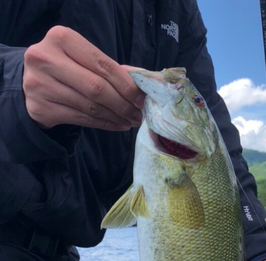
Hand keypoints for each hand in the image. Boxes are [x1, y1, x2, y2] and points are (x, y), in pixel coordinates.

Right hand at [23, 26, 144, 130]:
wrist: (30, 81)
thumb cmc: (65, 67)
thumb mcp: (83, 58)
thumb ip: (110, 67)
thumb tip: (143, 79)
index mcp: (61, 38)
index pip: (102, 64)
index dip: (126, 84)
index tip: (141, 98)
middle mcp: (46, 59)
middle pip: (96, 88)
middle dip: (123, 104)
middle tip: (138, 114)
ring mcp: (40, 85)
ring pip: (90, 106)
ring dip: (116, 116)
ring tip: (130, 120)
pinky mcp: (40, 108)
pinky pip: (81, 119)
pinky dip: (104, 124)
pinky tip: (117, 125)